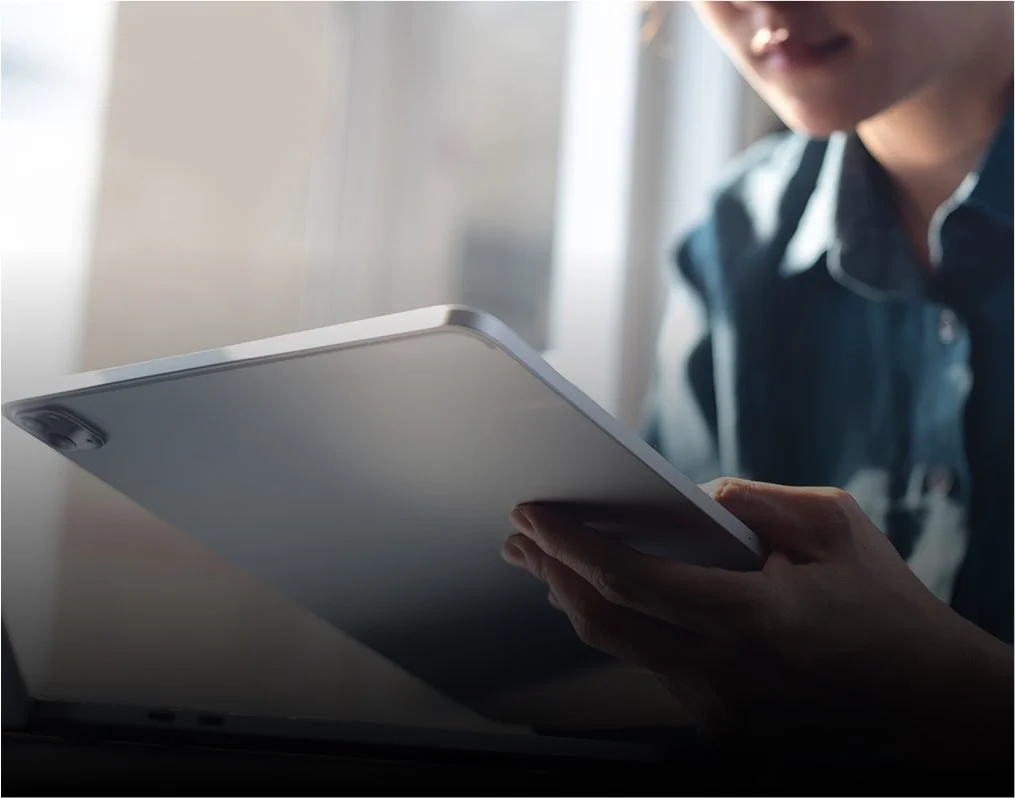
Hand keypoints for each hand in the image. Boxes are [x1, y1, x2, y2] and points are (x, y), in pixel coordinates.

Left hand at [502, 479, 1011, 759]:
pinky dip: (620, 626)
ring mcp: (719, 701)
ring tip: (546, 562)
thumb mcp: (832, 525)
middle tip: (520, 538)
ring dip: (577, 599)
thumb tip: (693, 497)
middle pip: (604, 620)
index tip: (535, 515)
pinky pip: (653, 664)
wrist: (925, 694)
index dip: (572, 544)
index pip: (632, 578)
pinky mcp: (720, 718)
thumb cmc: (883, 605)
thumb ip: (754, 501)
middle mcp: (725, 667)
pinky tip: (604, 598)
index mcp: (752, 616)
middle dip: (551, 572)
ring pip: (622, 646)